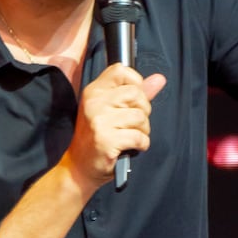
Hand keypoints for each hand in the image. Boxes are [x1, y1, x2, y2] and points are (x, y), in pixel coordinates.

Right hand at [65, 64, 166, 192]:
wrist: (78, 167)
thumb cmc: (96, 138)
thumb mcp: (112, 111)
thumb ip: (137, 93)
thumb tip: (159, 78)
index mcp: (94, 91)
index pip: (120, 70)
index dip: (135, 83)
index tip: (133, 100)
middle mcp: (94, 102)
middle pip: (136, 93)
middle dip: (143, 110)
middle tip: (131, 124)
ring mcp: (99, 120)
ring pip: (140, 116)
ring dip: (143, 130)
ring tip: (130, 137)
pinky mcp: (106, 139)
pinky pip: (139, 137)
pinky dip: (141, 145)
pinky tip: (131, 147)